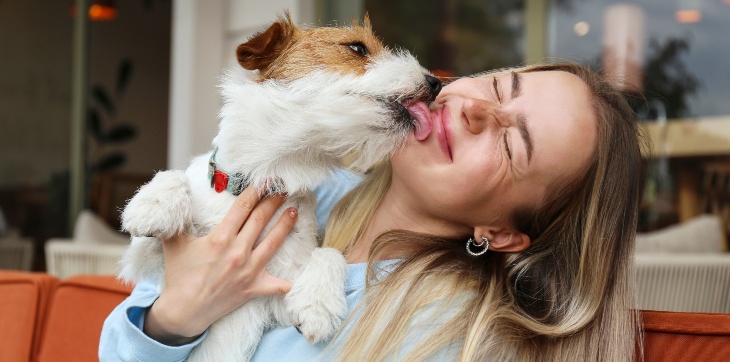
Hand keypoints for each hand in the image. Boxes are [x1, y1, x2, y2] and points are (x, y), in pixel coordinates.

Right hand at [143, 187, 296, 344]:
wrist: (182, 311)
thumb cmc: (179, 275)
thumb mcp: (174, 243)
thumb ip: (175, 221)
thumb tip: (173, 198)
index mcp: (220, 239)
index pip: (242, 208)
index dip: (256, 191)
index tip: (266, 180)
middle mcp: (237, 252)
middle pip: (260, 220)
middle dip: (273, 202)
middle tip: (284, 189)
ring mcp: (247, 271)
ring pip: (273, 244)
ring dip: (285, 226)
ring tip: (294, 212)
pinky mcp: (253, 288)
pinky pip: (276, 286)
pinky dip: (286, 282)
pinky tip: (296, 275)